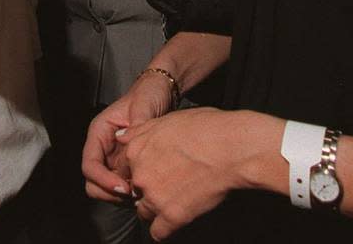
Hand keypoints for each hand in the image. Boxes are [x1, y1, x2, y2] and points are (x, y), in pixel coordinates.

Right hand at [81, 70, 177, 202]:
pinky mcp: (126, 165)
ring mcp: (113, 158)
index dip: (103, 180)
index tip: (124, 187)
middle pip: (93, 182)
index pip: (89, 165)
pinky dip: (131, 192)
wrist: (162, 91)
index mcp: (99, 132)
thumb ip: (138, 125)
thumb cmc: (148, 93)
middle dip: (110, 193)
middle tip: (134, 194)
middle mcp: (103, 148)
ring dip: (120, 196)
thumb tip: (135, 148)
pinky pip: (122, 185)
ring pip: (106, 188)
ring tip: (142, 193)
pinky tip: (146, 188)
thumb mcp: (143, 105)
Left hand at [116, 108, 283, 240]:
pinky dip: (164, 229)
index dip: (141, 170)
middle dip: (148, 188)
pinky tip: (173, 222)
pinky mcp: (171, 216)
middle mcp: (140, 174)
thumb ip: (140, 131)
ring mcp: (154, 196)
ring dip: (155, 209)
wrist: (231, 148)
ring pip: (143, 211)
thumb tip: (121, 137)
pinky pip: (158, 233)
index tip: (154, 171)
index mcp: (136, 149)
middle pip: (135, 190)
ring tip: (174, 200)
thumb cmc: (206, 129)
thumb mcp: (167, 119)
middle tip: (168, 183)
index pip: (126, 168)